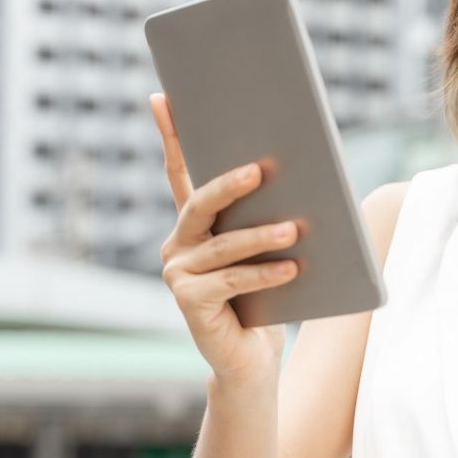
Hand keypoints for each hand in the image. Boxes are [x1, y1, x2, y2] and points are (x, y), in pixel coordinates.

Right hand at [151, 92, 299, 383]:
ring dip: (262, 236)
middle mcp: (178, 244)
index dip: (170, 136)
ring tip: (295, 229)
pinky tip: (293, 269)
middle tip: (259, 170)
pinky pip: (232, 281)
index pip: (178, 173)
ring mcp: (178, 274)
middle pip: (200, 204)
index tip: (161, 97)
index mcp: (193, 225)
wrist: (251, 360)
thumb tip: (293, 174)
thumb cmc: (264, 298)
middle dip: (229, 184)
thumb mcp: (265, 251)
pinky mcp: (188, 302)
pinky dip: (265, 275)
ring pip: (223, 246)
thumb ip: (265, 216)